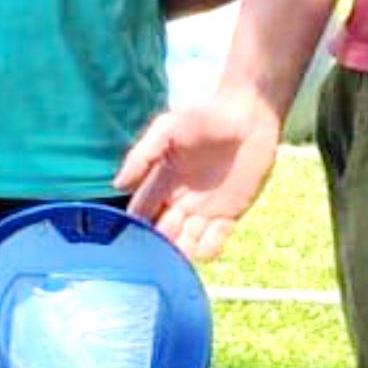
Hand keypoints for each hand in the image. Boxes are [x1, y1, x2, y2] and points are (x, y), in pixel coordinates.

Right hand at [115, 87, 282, 260]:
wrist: (249, 115)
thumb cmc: (206, 116)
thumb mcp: (167, 129)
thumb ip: (143, 155)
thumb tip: (118, 185)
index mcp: (162, 181)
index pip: (142, 211)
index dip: (135, 225)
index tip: (131, 238)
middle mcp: (180, 200)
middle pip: (162, 232)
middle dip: (159, 242)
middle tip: (159, 249)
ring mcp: (205, 209)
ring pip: (187, 241)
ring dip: (182, 250)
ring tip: (180, 251)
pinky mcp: (230, 213)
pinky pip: (216, 239)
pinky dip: (209, 248)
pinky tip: (204, 246)